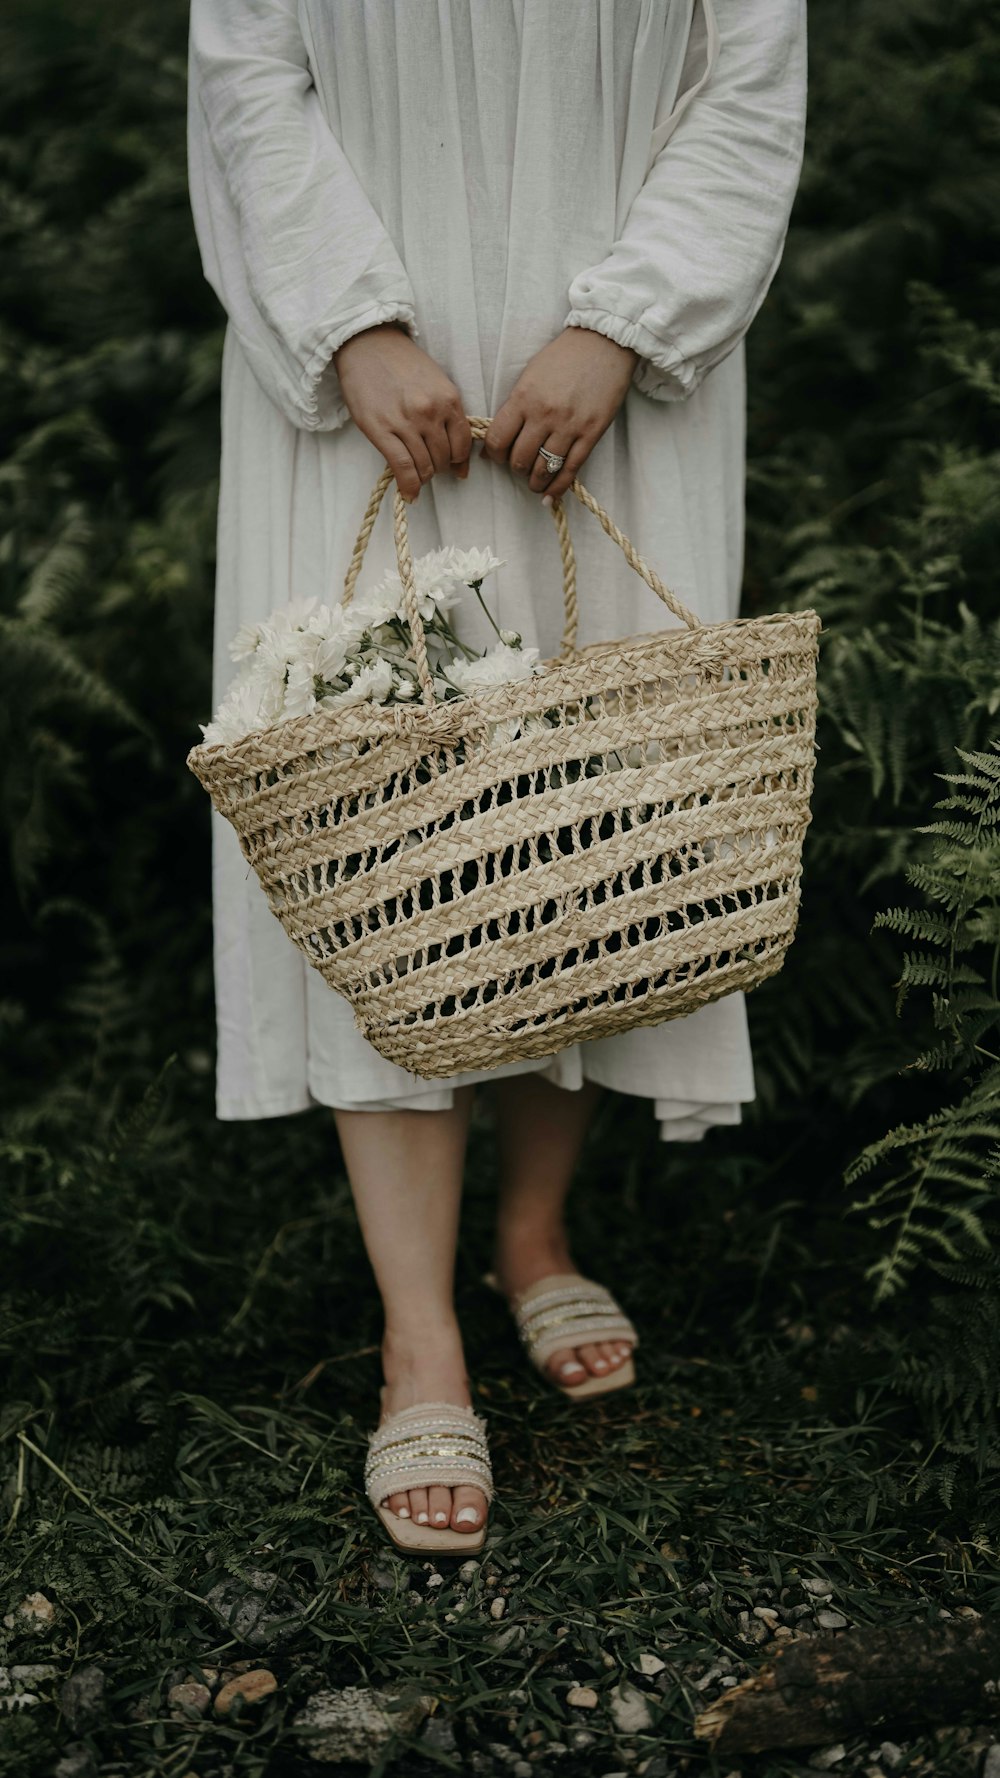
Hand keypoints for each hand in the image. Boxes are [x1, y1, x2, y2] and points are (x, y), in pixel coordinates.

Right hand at [332, 322, 472, 501]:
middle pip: (444, 458)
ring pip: (425, 467)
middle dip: (439, 467)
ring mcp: (406, 423)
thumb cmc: (401, 362)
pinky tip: (410, 494)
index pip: (463, 443)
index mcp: (448, 399)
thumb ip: (447, 411)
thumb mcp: (435, 381)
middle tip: (430, 466)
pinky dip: (409, 487)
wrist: (366, 344)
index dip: (460, 461)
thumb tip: (456, 449)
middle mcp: (430, 413)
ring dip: (423, 476)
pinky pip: (403, 468)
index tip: (456, 468)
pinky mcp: (382, 431)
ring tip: (417, 474)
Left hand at [480, 327, 639, 503]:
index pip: (498, 440)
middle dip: (515, 469)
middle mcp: (544, 415)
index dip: (494, 455)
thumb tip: (500, 438)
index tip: (497, 457)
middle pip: (520, 459)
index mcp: (524, 398)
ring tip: (534, 483)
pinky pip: (570, 469)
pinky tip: (551, 495)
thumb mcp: (530, 376)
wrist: (604, 343)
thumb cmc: (564, 357)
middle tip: (519, 467)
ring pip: (544, 469)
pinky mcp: (591, 433)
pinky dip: (558, 487)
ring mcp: (569, 426)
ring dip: (535, 482)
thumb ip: (516, 406)